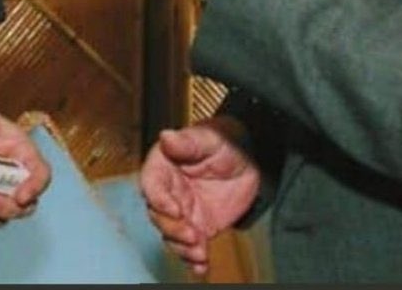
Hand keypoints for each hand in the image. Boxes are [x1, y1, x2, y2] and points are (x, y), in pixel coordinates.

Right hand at [141, 117, 261, 277]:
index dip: (158, 199)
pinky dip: (193, 259)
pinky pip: (191, 246)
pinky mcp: (198, 227)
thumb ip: (187, 141)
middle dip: (173, 229)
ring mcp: (183, 211)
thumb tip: (165, 136)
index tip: (175, 210)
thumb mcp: (208, 138)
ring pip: (172, 234)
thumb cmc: (224, 141)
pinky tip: (201, 266)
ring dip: (182, 248)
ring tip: (199, 253)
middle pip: (159, 215)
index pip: (152, 184)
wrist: (249, 161)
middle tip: (192, 235)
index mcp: (164, 166)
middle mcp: (169, 191)